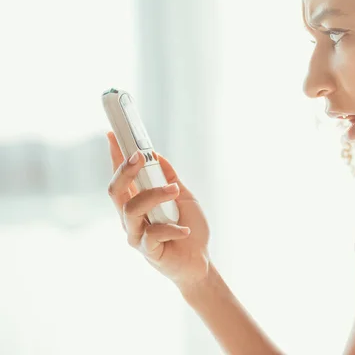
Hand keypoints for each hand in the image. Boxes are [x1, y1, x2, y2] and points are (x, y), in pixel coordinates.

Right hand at [106, 132, 209, 289]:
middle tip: (139, 156)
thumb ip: (169, 177)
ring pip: (131, 209)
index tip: (113, 134)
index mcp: (137, 202)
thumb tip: (156, 155)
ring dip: (154, 195)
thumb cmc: (190, 228)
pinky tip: (185, 230)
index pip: (121, 176)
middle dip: (124, 170)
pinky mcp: (147, 251)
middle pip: (115, 191)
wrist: (200, 262)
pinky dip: (172, 229)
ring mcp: (136, 235)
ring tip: (175, 191)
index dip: (115, 155)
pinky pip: (154, 235)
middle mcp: (131, 218)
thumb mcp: (183, 196)